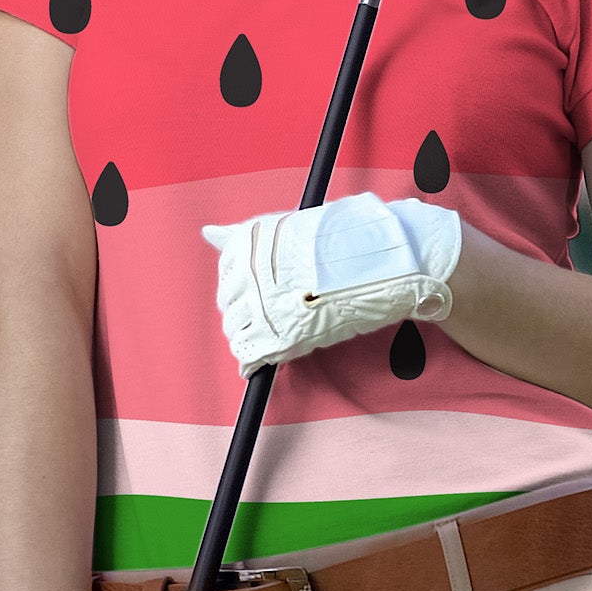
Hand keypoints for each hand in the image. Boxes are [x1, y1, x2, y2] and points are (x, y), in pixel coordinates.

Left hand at [204, 194, 460, 374]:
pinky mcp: (282, 335)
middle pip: (229, 305)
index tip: (262, 293)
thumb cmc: (342, 242)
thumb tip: (207, 232)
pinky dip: (252, 361)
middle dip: (245, 313)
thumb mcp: (288, 228)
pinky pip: (250, 354)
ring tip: (276, 333)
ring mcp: (264, 305)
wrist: (384, 259)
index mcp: (249, 243)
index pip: (227, 277)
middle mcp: (249, 272)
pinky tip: (259, 362)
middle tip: (274, 314)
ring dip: (250, 337)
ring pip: (237, 331)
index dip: (244, 289)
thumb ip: (246, 237)